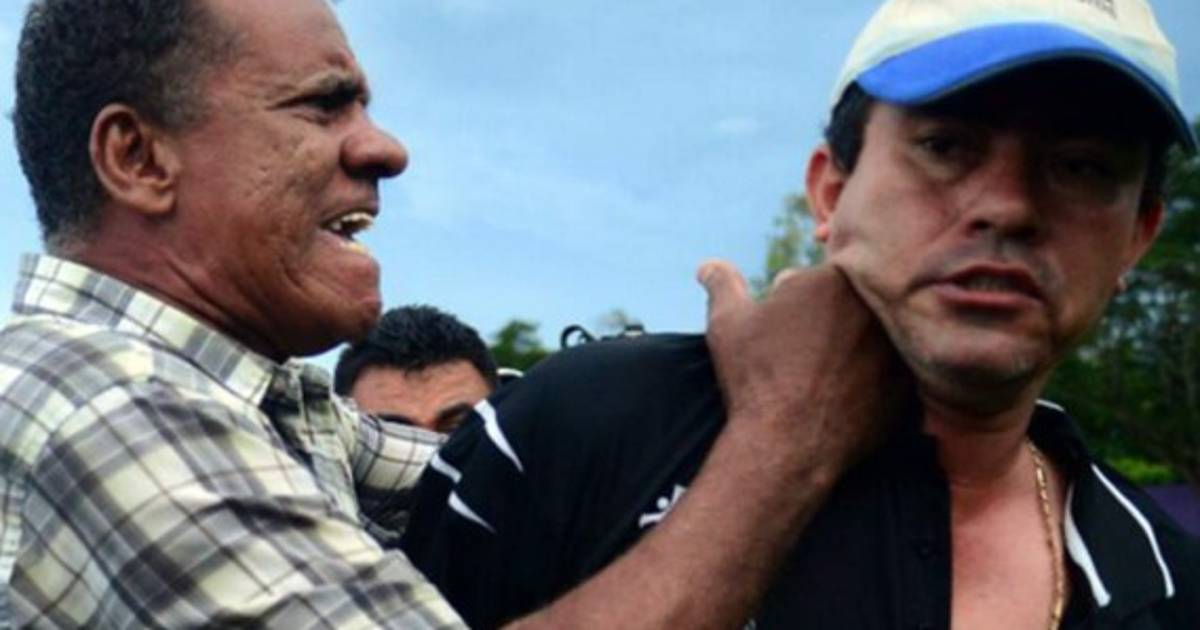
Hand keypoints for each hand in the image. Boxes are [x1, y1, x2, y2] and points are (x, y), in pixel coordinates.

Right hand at [699, 260, 909, 471]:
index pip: (817, 274)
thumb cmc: (755, 379)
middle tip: (800, 352)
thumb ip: (722, 284)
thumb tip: (708, 266)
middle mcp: (876, 307)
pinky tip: (838, 397)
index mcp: (835, 279)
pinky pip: (888, 374)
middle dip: (827, 319)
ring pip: (871, 338)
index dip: (795, 297)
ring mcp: (898, 348)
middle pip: (849, 302)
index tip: (784, 323)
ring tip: (818, 376)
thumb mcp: (728, 324)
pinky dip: (870, 381)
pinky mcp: (909, 387)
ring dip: (851, 348)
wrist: (788, 447)